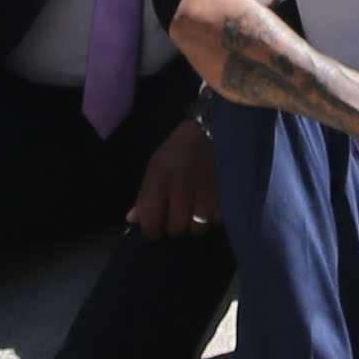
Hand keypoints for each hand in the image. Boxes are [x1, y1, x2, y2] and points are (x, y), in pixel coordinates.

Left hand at [128, 112, 219, 237]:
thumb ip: (144, 194)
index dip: (152, 228)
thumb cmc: (181, 148)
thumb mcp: (156, 165)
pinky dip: (214, 215)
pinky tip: (212, 200)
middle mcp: (182, 192)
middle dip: (175, 223)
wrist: (216, 129)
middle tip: (179, 209)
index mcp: (160, 182)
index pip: (151, 224)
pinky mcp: (226, 198)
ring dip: (196, 221)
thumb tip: (132, 219)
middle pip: (175, 230)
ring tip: (197, 205)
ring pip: (197, 229)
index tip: (157, 222)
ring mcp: (206, 197)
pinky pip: (216, 221)